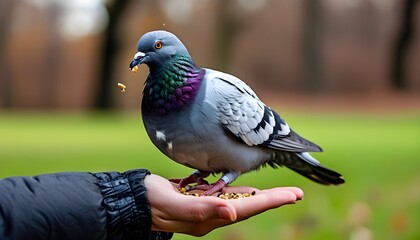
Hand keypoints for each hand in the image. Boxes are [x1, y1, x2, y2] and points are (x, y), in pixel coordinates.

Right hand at [144, 174, 303, 236]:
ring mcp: (207, 210)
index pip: (248, 208)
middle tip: (295, 193)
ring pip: (241, 203)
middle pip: (250, 207)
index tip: (294, 195)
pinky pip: (227, 198)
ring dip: (261, 198)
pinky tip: (247, 191)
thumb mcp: (174, 204)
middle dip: (273, 200)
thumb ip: (202, 208)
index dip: (272, 201)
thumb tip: (233, 212)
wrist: (135, 202)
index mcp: (209, 218)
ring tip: (279, 194)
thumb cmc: (152, 201)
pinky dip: (241, 194)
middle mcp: (212, 216)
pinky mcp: (200, 202)